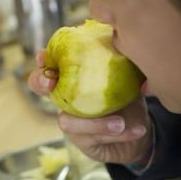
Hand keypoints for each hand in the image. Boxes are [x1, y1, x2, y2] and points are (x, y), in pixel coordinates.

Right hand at [27, 49, 152, 163]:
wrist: (140, 130)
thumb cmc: (129, 97)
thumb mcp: (128, 77)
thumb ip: (123, 62)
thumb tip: (125, 38)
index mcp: (73, 80)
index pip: (51, 66)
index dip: (43, 61)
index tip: (43, 55)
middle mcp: (66, 99)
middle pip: (40, 88)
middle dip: (40, 82)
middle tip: (51, 83)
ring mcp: (72, 122)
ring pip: (68, 122)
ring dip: (96, 123)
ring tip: (120, 123)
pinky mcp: (83, 142)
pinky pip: (94, 138)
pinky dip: (119, 134)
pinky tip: (137, 129)